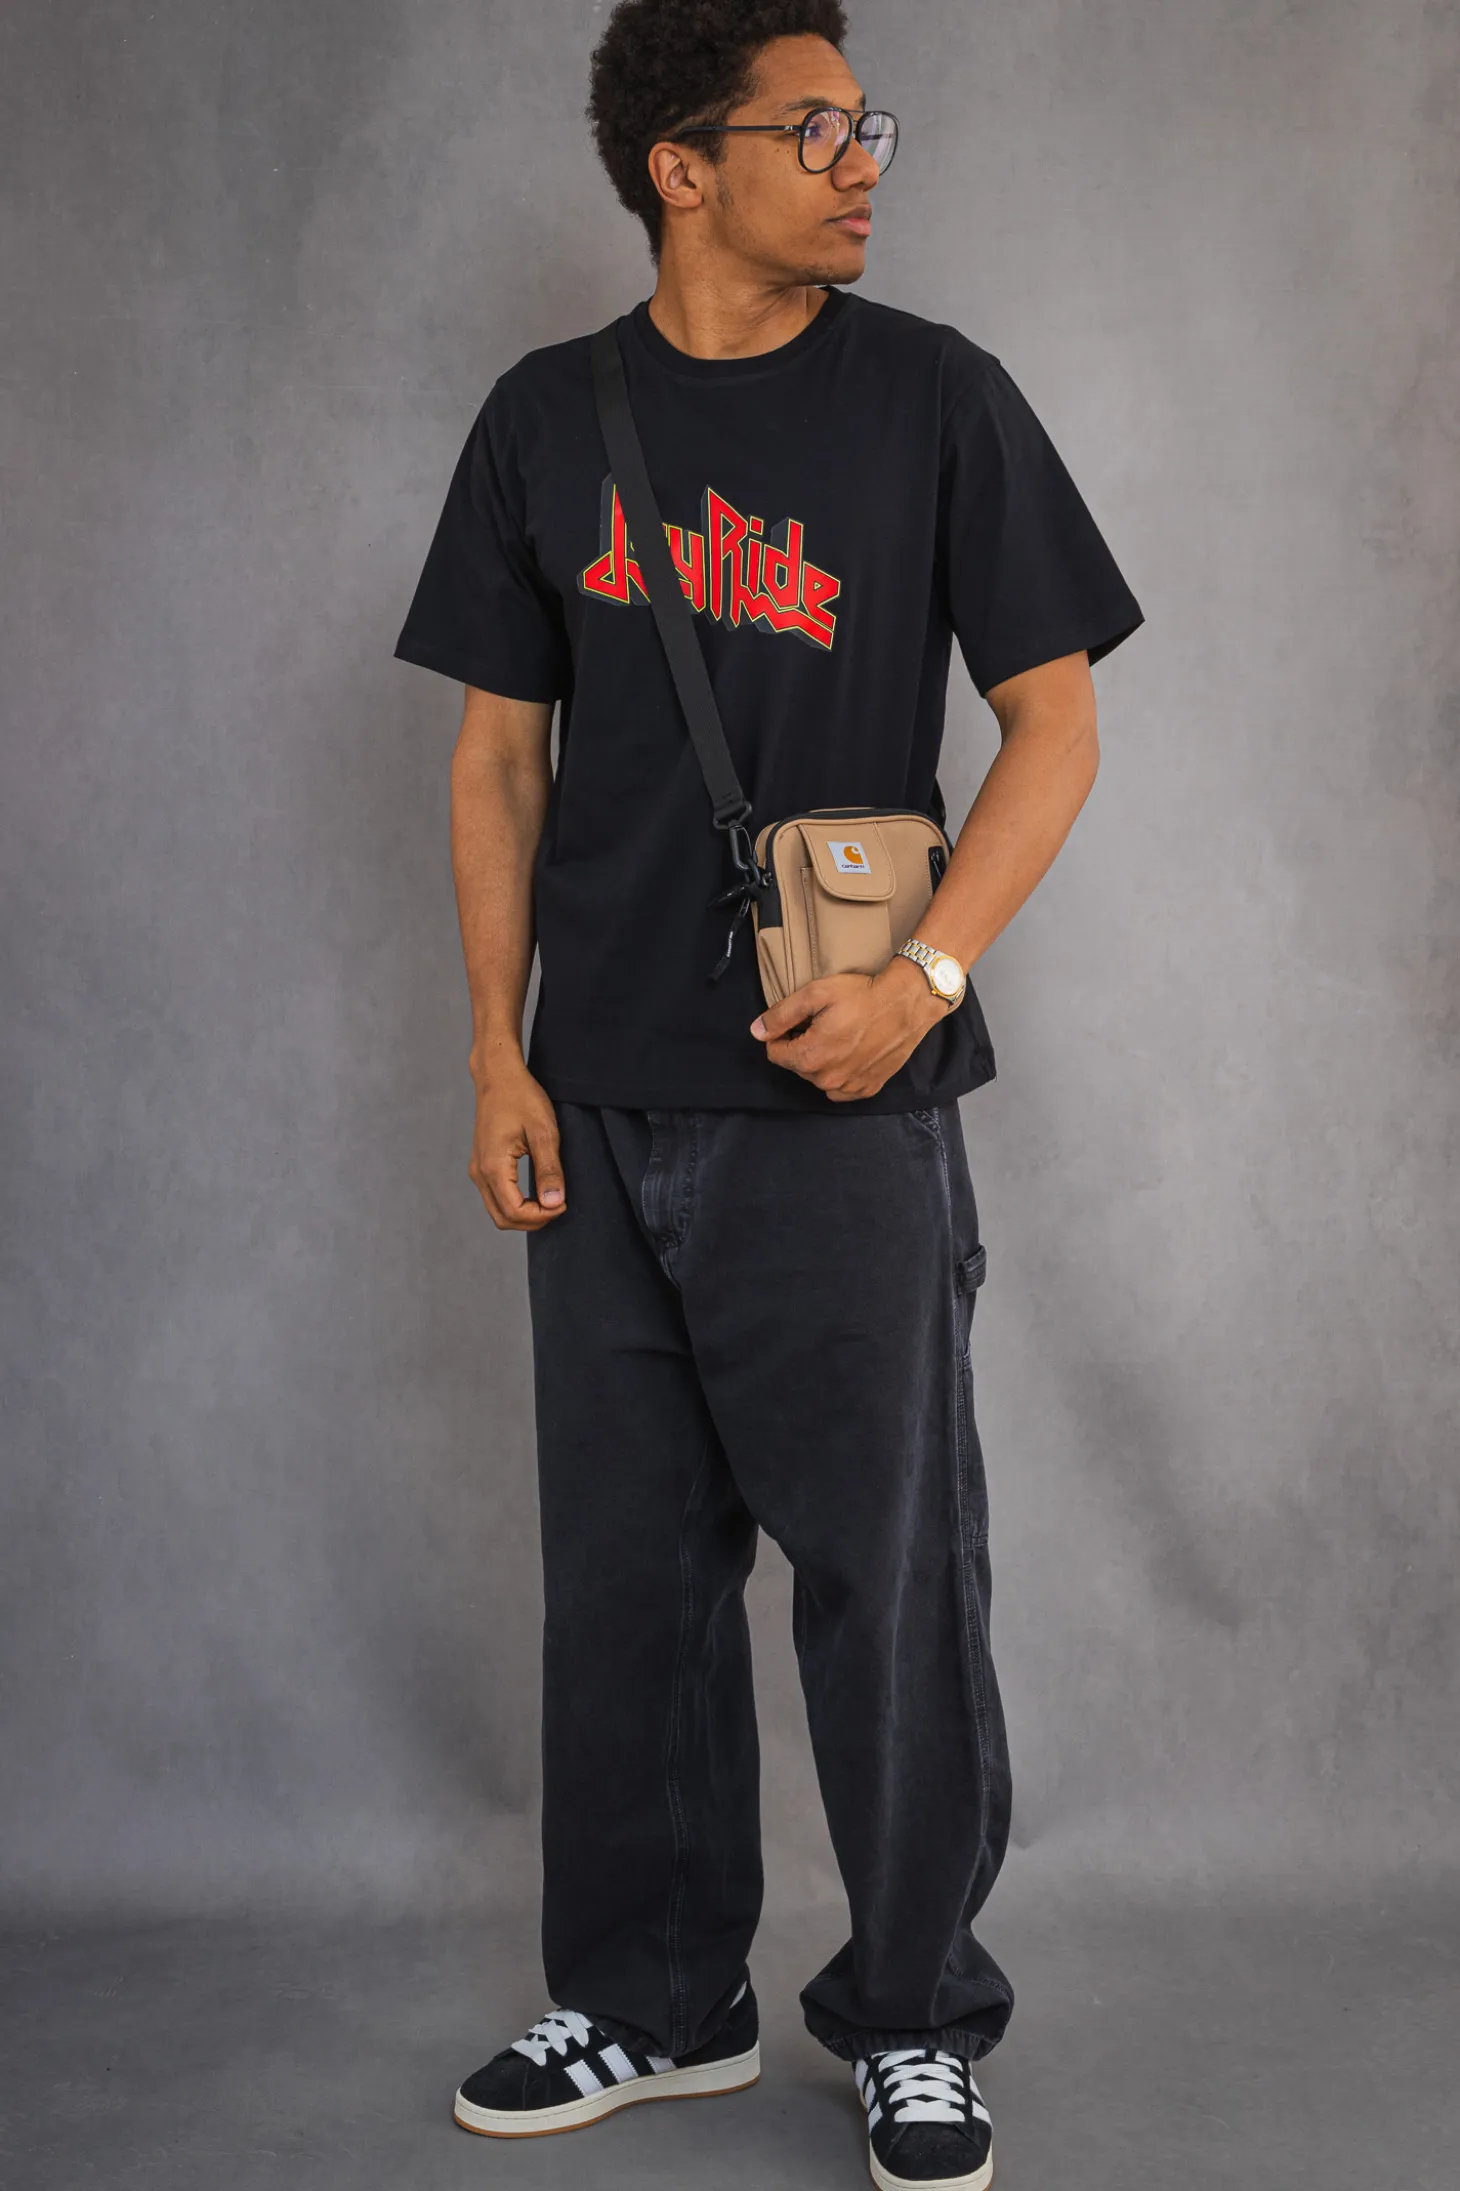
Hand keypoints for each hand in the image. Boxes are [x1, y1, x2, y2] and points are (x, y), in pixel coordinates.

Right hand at [468, 1056, 566, 1229]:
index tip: (564, 1202)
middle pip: (503, 1219)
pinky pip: (495, 1198)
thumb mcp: (544, 1132)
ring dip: (524, 1215)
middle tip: (559, 1204)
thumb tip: (554, 1203)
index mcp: (493, 1167)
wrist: (498, 1076)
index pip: (515, 1212)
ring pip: (497, 1211)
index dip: (542, 1216)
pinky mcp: (481, 1165)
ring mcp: (478, 1170)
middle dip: (533, 1221)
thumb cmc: (522, 1098)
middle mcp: (480, 1173)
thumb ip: (549, 1170)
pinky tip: (535, 1193)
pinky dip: (515, 1204)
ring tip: (550, 1200)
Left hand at [749, 955, 950, 1100]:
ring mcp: (849, 1087)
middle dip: (802, 1046)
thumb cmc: (862, 995)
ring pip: (819, 1078)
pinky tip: (852, 1052)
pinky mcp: (868, 1088)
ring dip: (821, 1061)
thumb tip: (757, 1031)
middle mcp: (827, 1079)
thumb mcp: (815, 994)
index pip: (775, 1053)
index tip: (799, 1020)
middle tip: (822, 1024)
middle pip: (797, 1066)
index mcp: (810, 1057)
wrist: (906, 1003)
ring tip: (839, 1036)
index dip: (782, 1034)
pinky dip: (841, 1073)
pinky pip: (842, 1088)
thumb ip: (781, 1015)